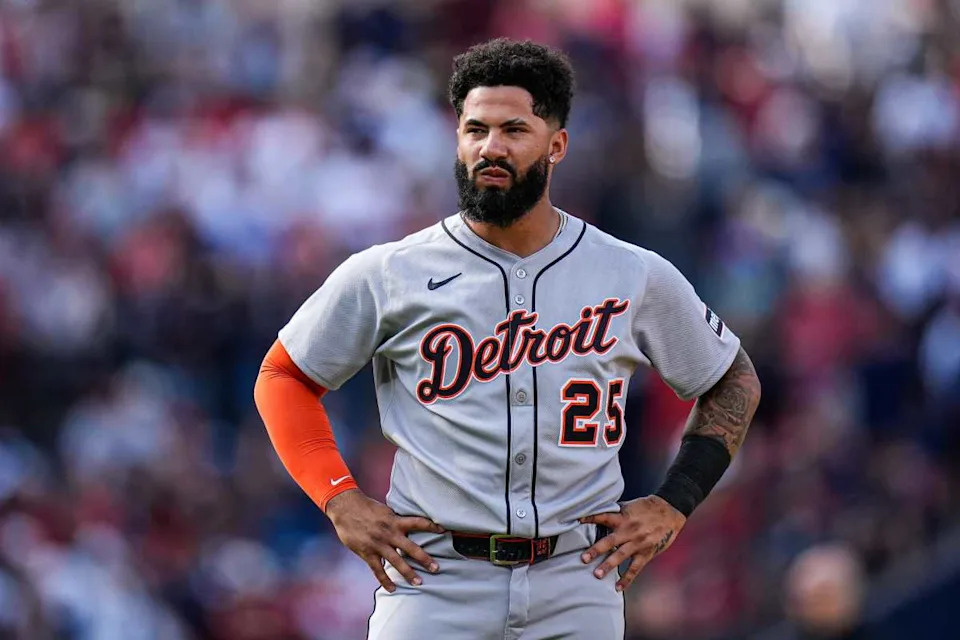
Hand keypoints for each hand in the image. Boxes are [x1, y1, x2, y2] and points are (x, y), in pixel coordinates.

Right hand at [326, 489, 444, 591]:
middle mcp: (389, 533)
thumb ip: (395, 520)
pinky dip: (385, 580)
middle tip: (436, 568)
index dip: (431, 526)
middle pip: (411, 548)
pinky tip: (393, 589)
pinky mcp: (366, 552)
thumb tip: (408, 525)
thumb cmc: (366, 507)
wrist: (345, 507)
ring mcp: (378, 544)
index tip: (444, 530)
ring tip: (419, 583)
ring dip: (408, 573)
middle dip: (424, 559)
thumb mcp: (385, 510)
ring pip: (396, 561)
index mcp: (395, 520)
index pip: (418, 523)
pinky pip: (378, 570)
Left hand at [579, 495, 685, 591]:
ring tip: (597, 575)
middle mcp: (630, 530)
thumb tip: (597, 513)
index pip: (604, 517)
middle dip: (596, 550)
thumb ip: (616, 513)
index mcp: (624, 517)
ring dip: (608, 566)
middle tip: (583, 558)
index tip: (578, 520)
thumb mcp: (630, 506)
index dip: (591, 518)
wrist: (670, 511)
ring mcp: (638, 543)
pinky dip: (627, 578)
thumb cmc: (647, 507)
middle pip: (610, 541)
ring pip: (621, 556)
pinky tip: (618, 587)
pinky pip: (635, 568)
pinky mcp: (646, 553)